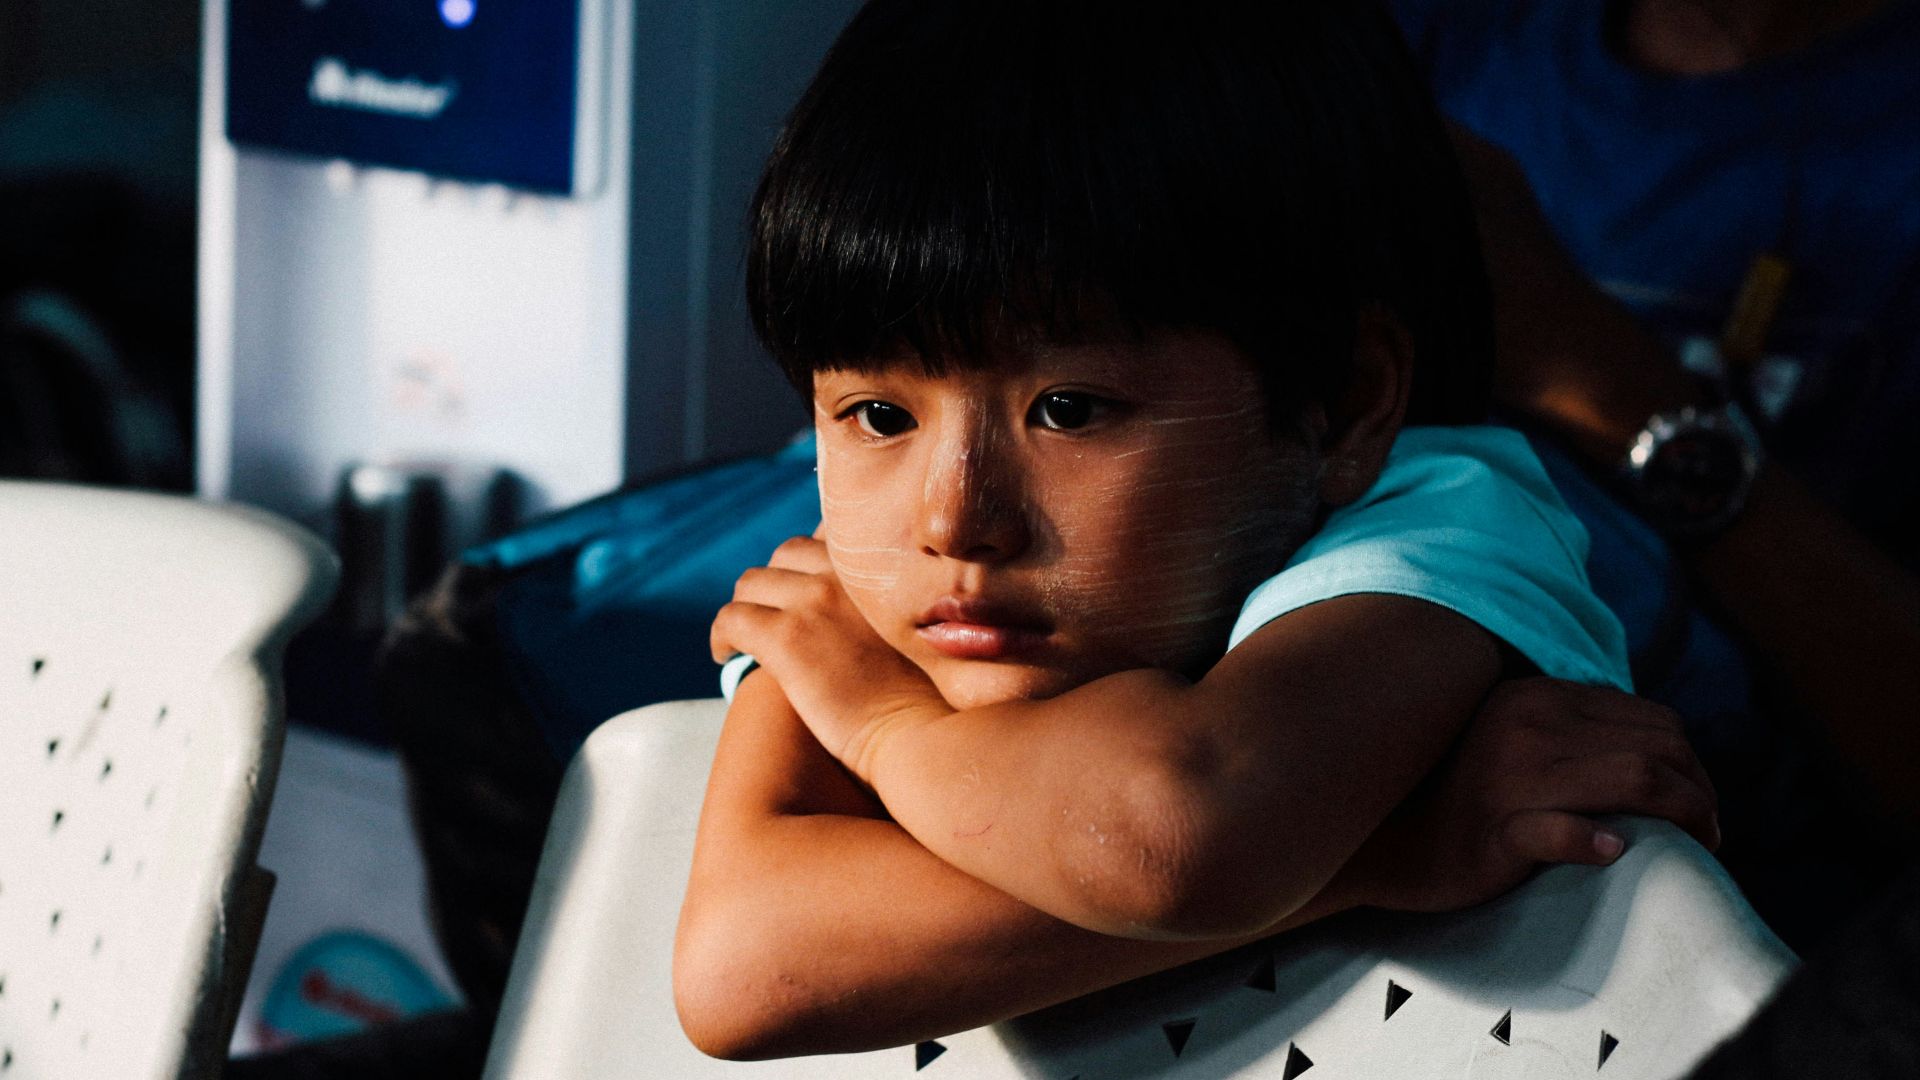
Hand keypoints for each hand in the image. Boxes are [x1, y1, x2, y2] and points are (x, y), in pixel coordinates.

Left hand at [711, 536, 950, 775]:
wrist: (924, 734)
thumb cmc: (934, 699)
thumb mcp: (925, 630)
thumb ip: (901, 605)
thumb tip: (871, 613)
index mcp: (880, 568)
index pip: (830, 536)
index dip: (812, 563)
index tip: (807, 591)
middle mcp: (846, 572)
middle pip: (786, 554)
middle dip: (774, 583)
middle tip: (771, 616)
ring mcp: (813, 600)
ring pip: (751, 584)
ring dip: (746, 607)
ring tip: (746, 638)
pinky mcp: (784, 638)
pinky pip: (731, 620)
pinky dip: (723, 636)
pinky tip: (728, 656)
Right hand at [1342, 677, 1718, 913]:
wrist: (1377, 840)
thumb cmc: (1454, 798)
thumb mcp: (1510, 741)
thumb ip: (1566, 731)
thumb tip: (1651, 749)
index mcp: (1536, 698)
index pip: (1652, 719)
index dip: (1694, 763)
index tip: (1701, 806)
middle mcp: (1528, 725)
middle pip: (1658, 748)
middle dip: (1703, 793)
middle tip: (1711, 835)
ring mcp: (1510, 777)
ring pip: (1635, 780)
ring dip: (1685, 816)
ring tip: (1697, 848)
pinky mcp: (1495, 829)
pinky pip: (1561, 831)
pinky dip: (1596, 840)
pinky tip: (1615, 851)